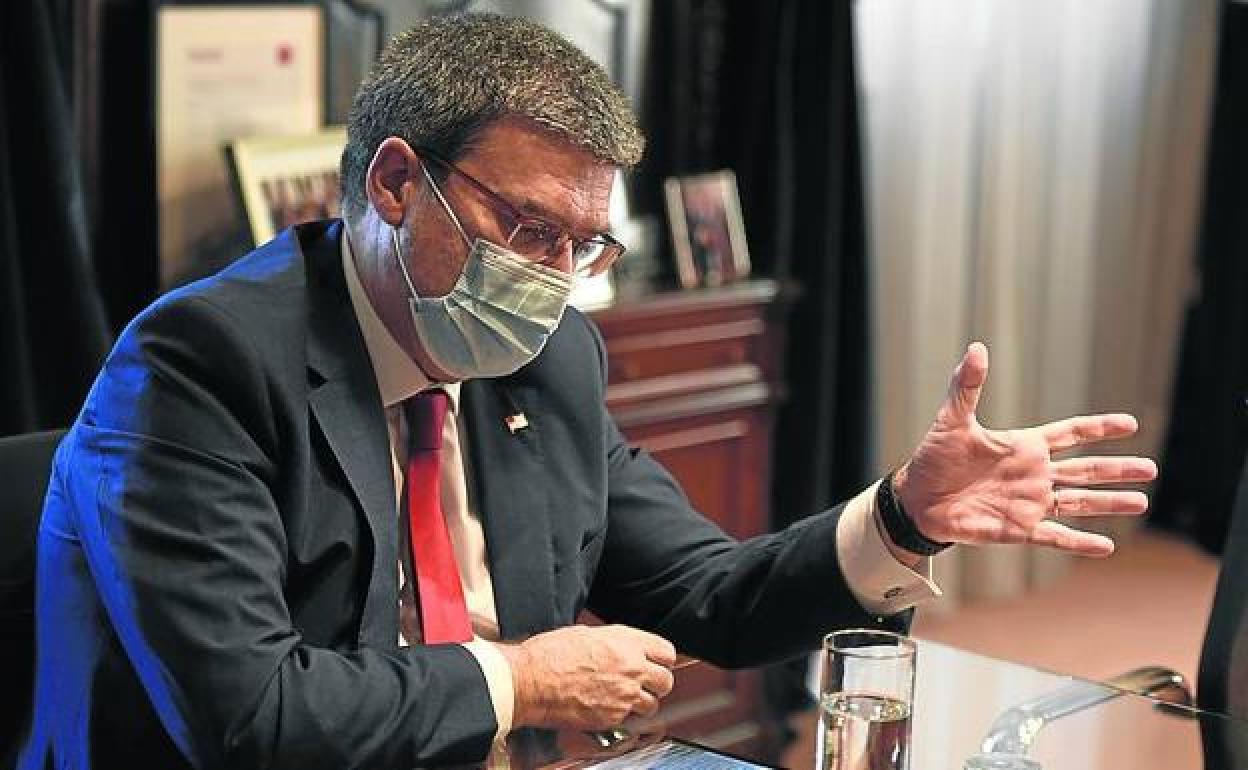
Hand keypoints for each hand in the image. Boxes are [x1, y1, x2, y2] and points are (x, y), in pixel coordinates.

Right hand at [494, 624, 676, 730]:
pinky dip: (622, 715)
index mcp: (626, 642)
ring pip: (652, 705)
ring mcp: (623, 696)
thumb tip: (624, 648)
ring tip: (626, 698)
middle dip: (657, 682)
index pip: (667, 653)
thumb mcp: (587, 634)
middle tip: (645, 682)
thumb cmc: (549, 655)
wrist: (530, 681)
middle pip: (665, 681)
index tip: (657, 662)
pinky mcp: (611, 718)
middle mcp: (631, 669)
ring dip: (643, 702)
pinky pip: (629, 719)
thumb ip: (615, 642)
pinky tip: (608, 707)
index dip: (662, 659)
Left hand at [893, 342, 1156, 556]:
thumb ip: (968, 386)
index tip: (1130, 424)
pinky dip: (1079, 542)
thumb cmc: (932, 458)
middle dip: (1117, 469)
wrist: (916, 499)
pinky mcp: (1018, 529)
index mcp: (1023, 446)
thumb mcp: (952, 419)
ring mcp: (1029, 502)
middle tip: (1151, 469)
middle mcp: (1033, 474)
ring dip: (1109, 503)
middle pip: (1085, 470)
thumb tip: (977, 348)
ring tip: (1141, 501)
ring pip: (1079, 502)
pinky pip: (1055, 536)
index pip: (1070, 434)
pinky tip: (1106, 545)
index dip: (1098, 428)